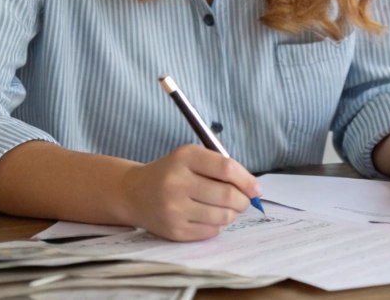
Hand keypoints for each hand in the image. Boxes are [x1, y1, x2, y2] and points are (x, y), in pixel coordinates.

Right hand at [118, 145, 261, 240]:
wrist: (134, 193)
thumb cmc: (171, 173)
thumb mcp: (191, 158)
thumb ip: (221, 167)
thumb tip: (254, 189)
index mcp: (184, 158)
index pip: (226, 168)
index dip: (247, 180)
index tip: (256, 189)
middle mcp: (177, 183)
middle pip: (227, 196)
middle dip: (243, 201)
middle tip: (244, 201)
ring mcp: (174, 209)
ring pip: (222, 216)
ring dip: (232, 214)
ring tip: (227, 208)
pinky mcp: (174, 231)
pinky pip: (211, 231)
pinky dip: (218, 225)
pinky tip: (209, 217)